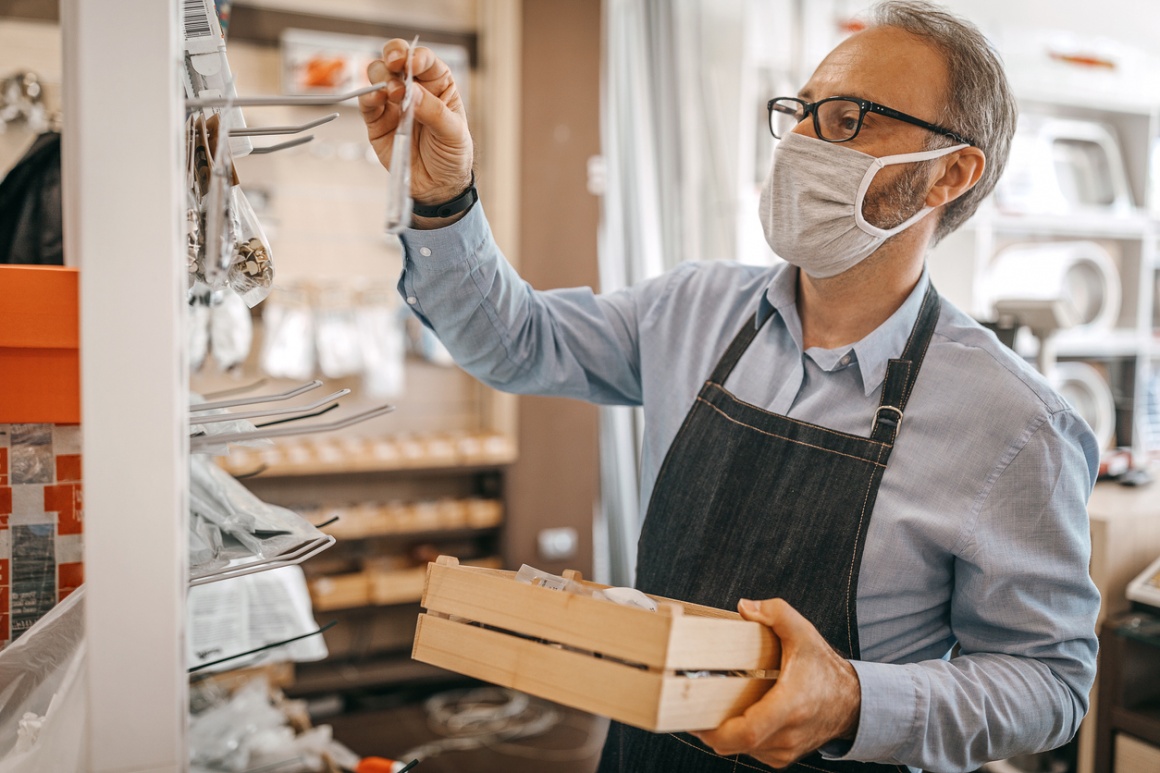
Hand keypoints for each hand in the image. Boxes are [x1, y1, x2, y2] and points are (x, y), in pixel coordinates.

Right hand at [358, 39, 473, 210]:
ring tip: (394, 93)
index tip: (412, 64)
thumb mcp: (453, 133)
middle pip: (396, 58)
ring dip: (381, 76)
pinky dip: (368, 96)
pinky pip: (367, 102)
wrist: (438, 187)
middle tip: (396, 65)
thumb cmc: (452, 156)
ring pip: (378, 75)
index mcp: (437, 84)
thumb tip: (410, 90)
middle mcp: (413, 88)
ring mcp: (393, 103)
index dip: (416, 56)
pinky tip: (375, 98)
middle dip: (393, 55)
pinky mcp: (377, 121)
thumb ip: (433, 111)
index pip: (424, 60)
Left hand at [692, 598, 861, 768]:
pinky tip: (738, 714)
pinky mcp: (781, 757)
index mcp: (790, 706)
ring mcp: (785, 751)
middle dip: (710, 728)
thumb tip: (743, 607)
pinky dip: (739, 736)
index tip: (695, 718)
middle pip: (735, 744)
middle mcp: (787, 735)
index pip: (747, 733)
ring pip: (741, 750)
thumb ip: (775, 613)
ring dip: (725, 731)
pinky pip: (751, 751)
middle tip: (692, 705)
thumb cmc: (824, 669)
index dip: (716, 731)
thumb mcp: (803, 632)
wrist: (851, 702)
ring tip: (715, 705)